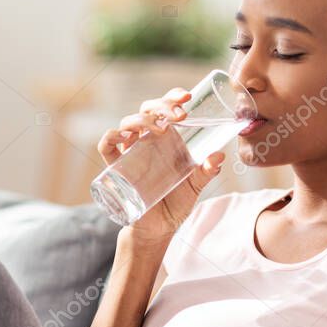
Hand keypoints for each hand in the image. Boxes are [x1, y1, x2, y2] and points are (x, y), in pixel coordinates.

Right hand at [97, 87, 226, 238]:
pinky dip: (112, 137)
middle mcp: (148, 141)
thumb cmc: (177, 203)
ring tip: (161, 128)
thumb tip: (220, 156)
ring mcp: (131, 153)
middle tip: (180, 114)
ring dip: (142, 119)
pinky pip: (107, 146)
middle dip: (161, 105)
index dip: (172, 97)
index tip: (187, 96)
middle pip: (147, 110)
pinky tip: (125, 138)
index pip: (166, 108)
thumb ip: (207, 171)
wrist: (159, 229)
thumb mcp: (196, 186)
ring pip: (128, 123)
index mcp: (168, 139)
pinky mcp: (117, 168)